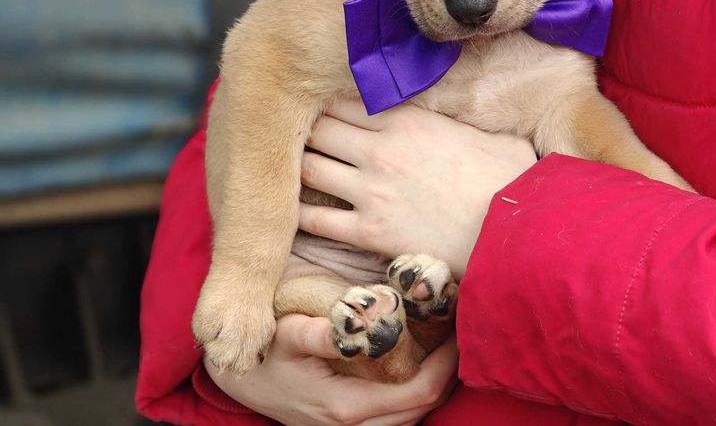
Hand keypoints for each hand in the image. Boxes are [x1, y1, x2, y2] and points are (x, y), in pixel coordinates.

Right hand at [206, 313, 457, 425]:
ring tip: (445, 353)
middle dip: (446, 377)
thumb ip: (323, 332)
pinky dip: (412, 398)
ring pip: (408, 421)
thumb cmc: (263, 351)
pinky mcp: (341, 425)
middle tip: (459, 339)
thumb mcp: (288, 334)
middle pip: (420, 411)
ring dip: (431, 389)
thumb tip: (360, 322)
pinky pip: (392, 420)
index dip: (444, 367)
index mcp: (345, 406)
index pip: (416, 394)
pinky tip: (416, 369)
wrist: (233, 375)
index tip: (457, 336)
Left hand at [299, 99, 537, 276]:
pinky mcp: (369, 232)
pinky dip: (298, 216)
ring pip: (307, 169)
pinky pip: (315, 220)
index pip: (343, 100)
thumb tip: (466, 106)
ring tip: (290, 175)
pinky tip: (293, 215)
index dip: (327, 104)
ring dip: (297, 170)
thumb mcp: (487, 133)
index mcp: (409, 120)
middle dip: (304, 133)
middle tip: (297, 142)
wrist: (514, 232)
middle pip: (317, 129)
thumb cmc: (510, 181)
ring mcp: (372, 191)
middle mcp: (381, 150)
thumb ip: (459, 118)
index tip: (321, 111)